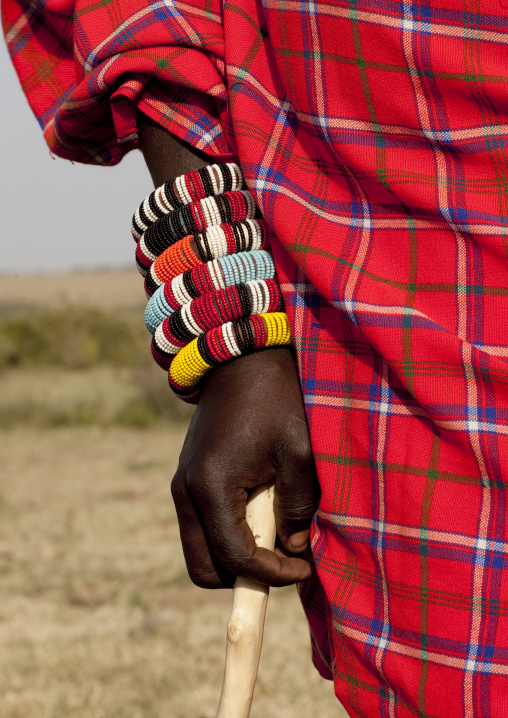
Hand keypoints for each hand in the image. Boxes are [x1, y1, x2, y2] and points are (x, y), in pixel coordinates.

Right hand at [171, 347, 317, 587]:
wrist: (240, 360)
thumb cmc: (274, 399)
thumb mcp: (297, 451)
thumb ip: (297, 505)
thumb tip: (294, 547)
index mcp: (211, 486)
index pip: (235, 558)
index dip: (272, 575)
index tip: (304, 568)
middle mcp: (186, 492)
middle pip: (204, 570)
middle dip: (245, 577)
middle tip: (284, 559)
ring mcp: (182, 486)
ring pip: (200, 551)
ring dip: (235, 558)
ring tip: (275, 534)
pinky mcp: (187, 480)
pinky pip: (202, 528)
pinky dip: (228, 536)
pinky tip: (261, 513)